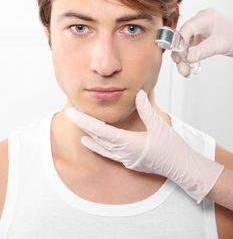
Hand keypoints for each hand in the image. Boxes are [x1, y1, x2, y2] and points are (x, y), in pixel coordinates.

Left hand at [65, 89, 223, 203]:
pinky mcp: (129, 162)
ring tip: (78, 126)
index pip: (100, 131)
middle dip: (82, 125)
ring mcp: (125, 159)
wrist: (182, 168)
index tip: (71, 112)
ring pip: (101, 147)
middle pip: (97, 138)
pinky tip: (90, 142)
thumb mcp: (159, 126)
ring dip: (88, 135)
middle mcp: (123, 153)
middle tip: (70, 112)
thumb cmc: (172, 148)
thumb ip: (146, 109)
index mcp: (129, 144)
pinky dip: (97, 146)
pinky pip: (107, 154)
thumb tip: (138, 93)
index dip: (84, 121)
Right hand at [171, 8, 232, 76]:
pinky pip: (191, 48)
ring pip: (185, 45)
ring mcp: (201, 31)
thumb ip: (202, 51)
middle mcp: (201, 23)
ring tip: (185, 71)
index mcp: (204, 18)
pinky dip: (190, 58)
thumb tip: (188, 57)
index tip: (180, 56)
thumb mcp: (218, 45)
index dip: (180, 43)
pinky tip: (189, 67)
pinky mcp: (202, 39)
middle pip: (183, 38)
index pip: (185, 29)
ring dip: (184, 58)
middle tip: (182, 67)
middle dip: (181, 54)